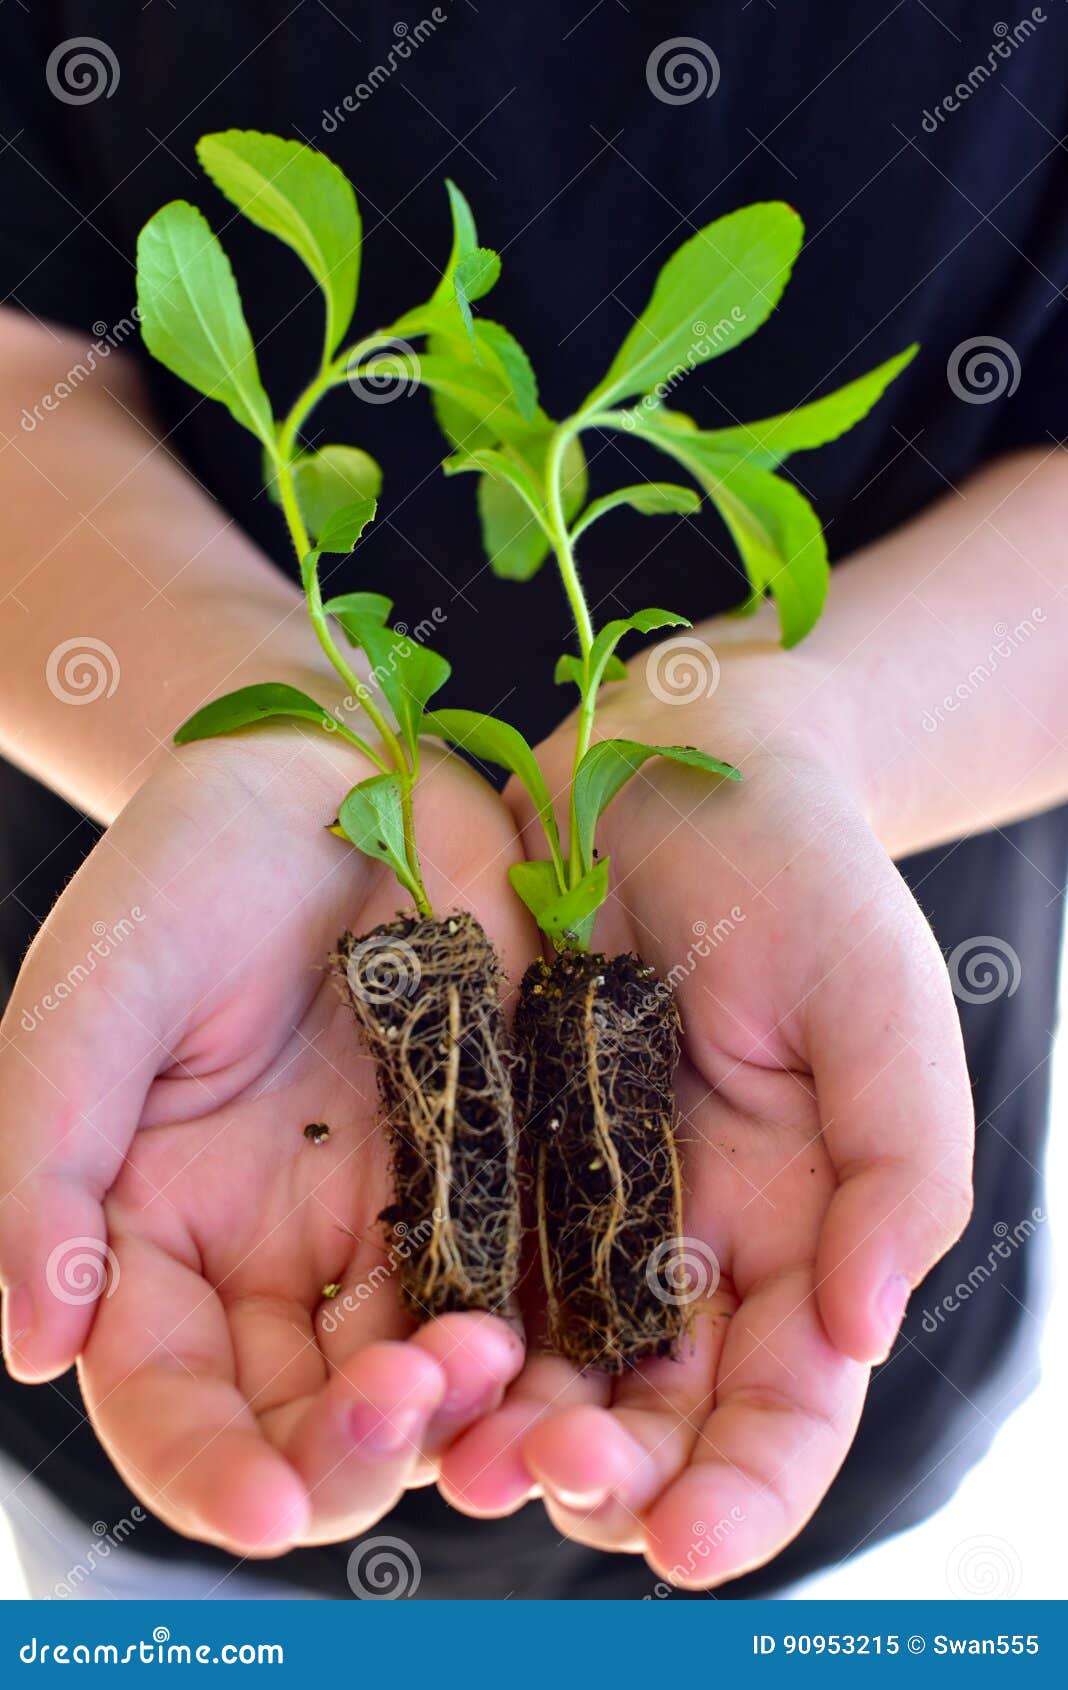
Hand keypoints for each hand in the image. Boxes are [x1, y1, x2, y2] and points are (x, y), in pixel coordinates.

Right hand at [0, 726, 531, 1553]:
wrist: (334, 769)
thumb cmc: (184, 876)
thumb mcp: (86, 1011)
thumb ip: (43, 1173)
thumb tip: (32, 1346)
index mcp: (158, 1235)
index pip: (169, 1397)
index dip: (206, 1468)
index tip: (260, 1509)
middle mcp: (276, 1254)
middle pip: (306, 1416)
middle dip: (347, 1451)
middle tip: (395, 1412)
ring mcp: (391, 1219)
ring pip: (423, 1373)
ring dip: (454, 1407)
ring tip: (486, 1369)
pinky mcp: (490, 1170)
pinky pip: (520, 1280)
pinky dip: (538, 1331)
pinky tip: (559, 1336)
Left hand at [438, 627, 973, 1588]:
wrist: (674, 766)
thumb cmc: (803, 877)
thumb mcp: (882, 1008)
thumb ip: (901, 1170)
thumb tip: (864, 1336)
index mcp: (800, 1232)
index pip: (784, 1404)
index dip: (747, 1488)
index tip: (688, 1544)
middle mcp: (685, 1244)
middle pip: (655, 1412)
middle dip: (612, 1474)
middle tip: (553, 1482)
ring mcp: (580, 1204)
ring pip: (546, 1362)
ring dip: (506, 1427)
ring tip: (459, 1453)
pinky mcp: (492, 1151)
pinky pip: (459, 1261)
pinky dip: (436, 1325)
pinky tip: (400, 1354)